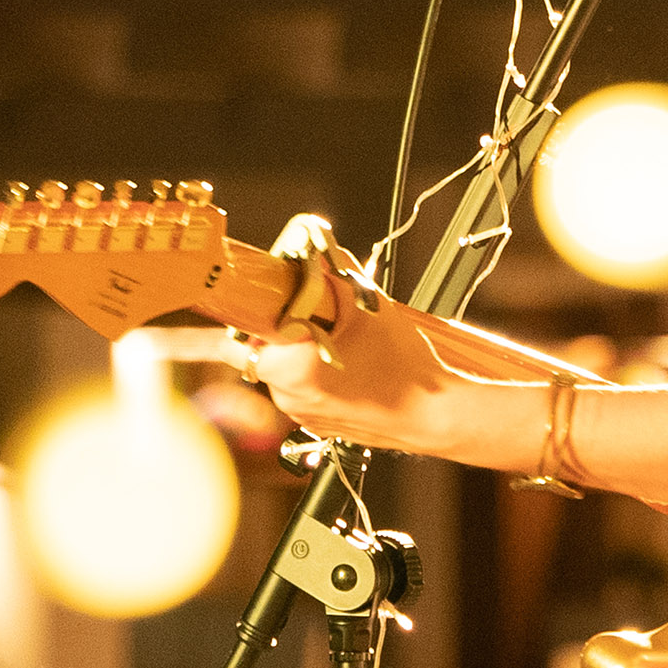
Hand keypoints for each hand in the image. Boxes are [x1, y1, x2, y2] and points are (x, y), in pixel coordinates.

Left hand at [248, 286, 459, 455]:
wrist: (434, 414)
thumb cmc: (403, 366)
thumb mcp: (368, 305)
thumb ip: (333, 269)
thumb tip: (314, 243)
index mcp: (289, 367)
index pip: (234, 341)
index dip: (239, 318)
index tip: (239, 305)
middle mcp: (287, 396)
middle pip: (260, 351)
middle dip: (276, 329)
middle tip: (306, 314)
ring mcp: (300, 414)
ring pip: (281, 371)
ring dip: (296, 351)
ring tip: (336, 340)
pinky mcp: (315, 424)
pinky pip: (300, 390)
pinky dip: (312, 373)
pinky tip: (345, 364)